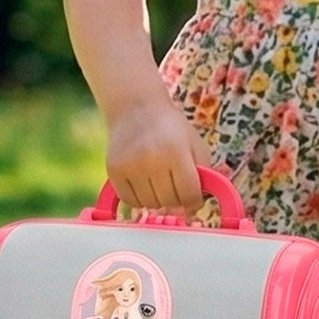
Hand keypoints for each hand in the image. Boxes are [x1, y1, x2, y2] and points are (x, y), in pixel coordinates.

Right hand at [104, 97, 213, 215]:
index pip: (189, 195)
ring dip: (158, 200)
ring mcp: (130, 166)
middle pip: (169, 202)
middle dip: (177, 199)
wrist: (136, 108)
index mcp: (176, 152)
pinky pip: (129, 201)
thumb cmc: (172, 129)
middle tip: (175, 186)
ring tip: (159, 181)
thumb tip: (195, 209)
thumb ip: (203, 176)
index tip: (193, 198)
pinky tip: (144, 184)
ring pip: (149, 204)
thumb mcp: (196, 145)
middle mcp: (152, 159)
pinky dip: (139, 199)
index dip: (195, 202)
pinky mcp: (114, 170)